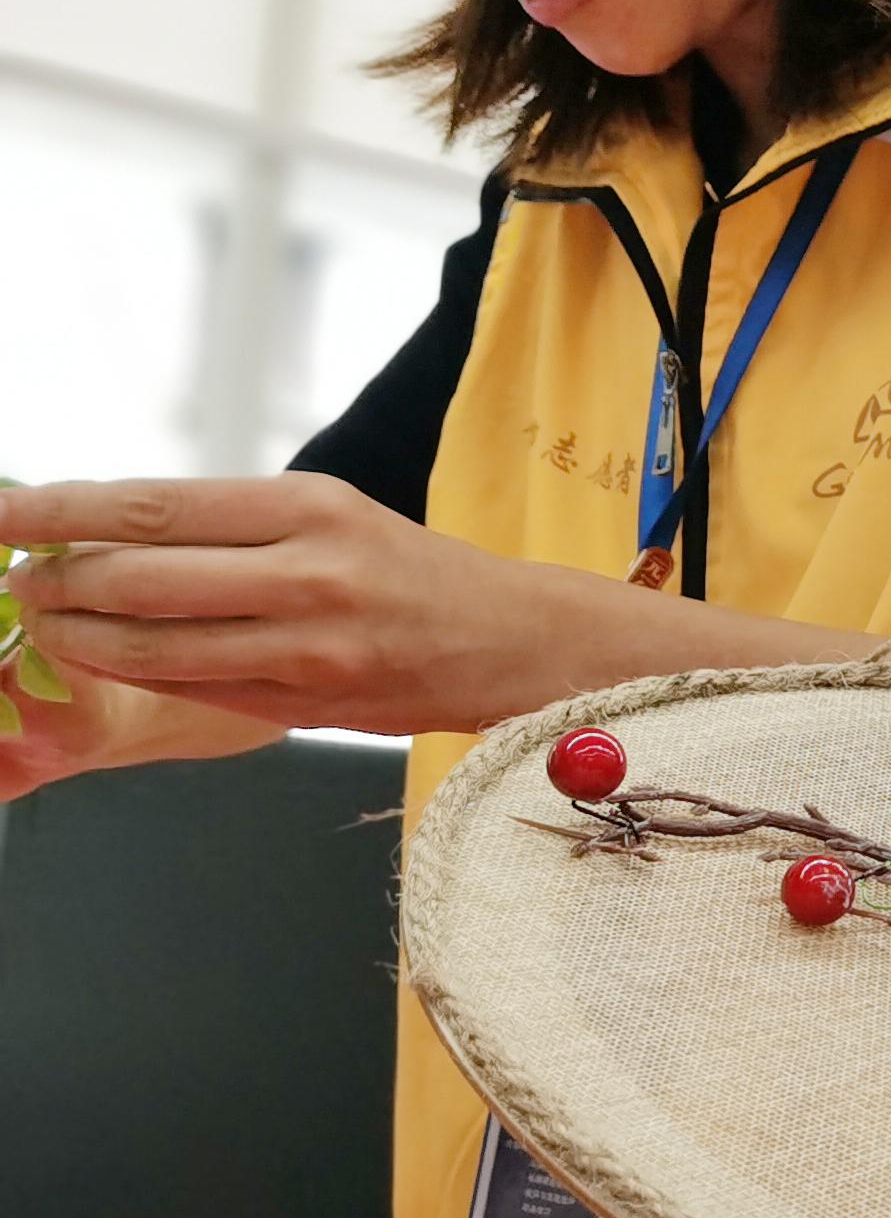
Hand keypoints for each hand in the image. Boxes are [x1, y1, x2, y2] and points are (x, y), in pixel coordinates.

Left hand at [1, 476, 564, 736]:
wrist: (511, 642)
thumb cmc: (409, 571)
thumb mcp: (330, 514)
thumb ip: (228, 524)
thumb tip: (105, 528)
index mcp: (310, 509)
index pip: (152, 509)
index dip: (60, 513)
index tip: (2, 511)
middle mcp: (309, 576)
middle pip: (137, 581)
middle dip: (55, 582)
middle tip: (20, 577)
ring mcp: (308, 651)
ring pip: (153, 646)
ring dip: (78, 636)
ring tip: (47, 619)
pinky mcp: (306, 708)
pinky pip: (191, 690)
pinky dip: (134, 672)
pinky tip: (106, 656)